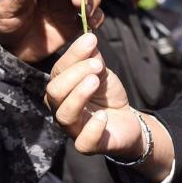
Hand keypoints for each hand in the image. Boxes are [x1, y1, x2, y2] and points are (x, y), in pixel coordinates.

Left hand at [0, 0, 102, 62]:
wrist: (9, 50)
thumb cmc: (4, 24)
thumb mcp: (7, 9)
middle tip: (79, 2)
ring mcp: (67, 7)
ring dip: (93, 1)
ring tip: (87, 14)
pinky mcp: (74, 23)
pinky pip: (92, 16)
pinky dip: (97, 18)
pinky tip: (92, 24)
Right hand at [45, 33, 142, 160]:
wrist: (126, 121)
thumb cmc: (106, 95)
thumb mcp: (100, 73)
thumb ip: (92, 58)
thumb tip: (88, 37)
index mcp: (61, 89)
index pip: (58, 71)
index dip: (73, 56)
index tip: (91, 41)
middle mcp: (60, 109)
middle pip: (54, 93)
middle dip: (74, 75)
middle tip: (96, 65)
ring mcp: (73, 129)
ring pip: (65, 115)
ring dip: (79, 95)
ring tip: (95, 81)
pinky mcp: (88, 145)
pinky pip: (83, 142)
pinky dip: (93, 128)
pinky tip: (103, 116)